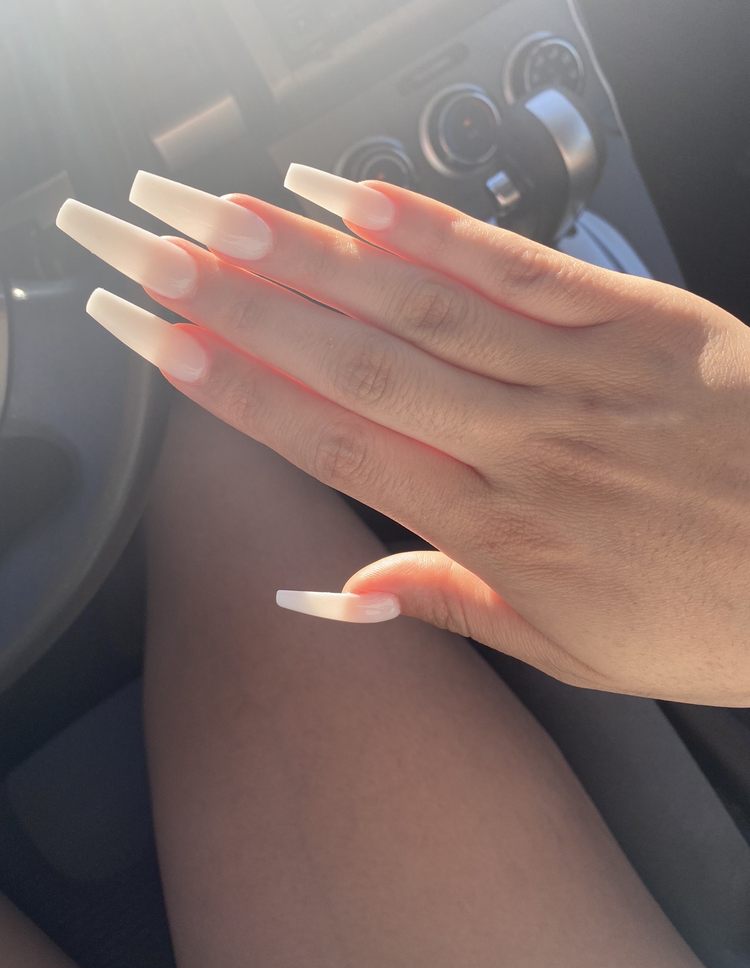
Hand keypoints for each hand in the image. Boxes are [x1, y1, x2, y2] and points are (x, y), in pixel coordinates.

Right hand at [57, 167, 749, 704]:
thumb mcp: (574, 651)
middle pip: (355, 365)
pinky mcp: (640, 321)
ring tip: (229, 220)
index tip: (167, 350)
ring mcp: (579, 374)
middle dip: (244, 308)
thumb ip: (452, 604)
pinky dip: (436, 232)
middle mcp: (522, 443)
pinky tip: (365, 199)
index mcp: (499, 528)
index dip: (242, 395)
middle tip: (157, 258)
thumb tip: (346, 593)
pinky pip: (520, 268)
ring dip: (317, 259)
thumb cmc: (713, 614)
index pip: (337, 449)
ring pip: (421, 308)